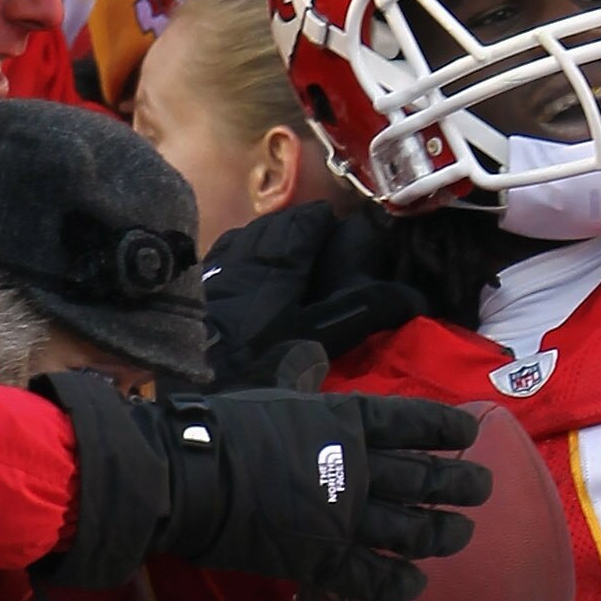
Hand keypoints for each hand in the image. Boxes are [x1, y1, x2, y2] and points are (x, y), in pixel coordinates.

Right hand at [36, 375, 491, 600]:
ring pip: (412, 530)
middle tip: (482, 488)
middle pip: (427, 479)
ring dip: (443, 533)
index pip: (414, 423)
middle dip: (461, 485)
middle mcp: (358, 470)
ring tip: (462, 533)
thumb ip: (302, 375)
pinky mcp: (321, 561)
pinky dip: (399, 583)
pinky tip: (415, 583)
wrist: (184, 477)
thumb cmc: (222, 427)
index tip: (470, 434)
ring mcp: (344, 519)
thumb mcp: (272, 390)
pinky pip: (373, 579)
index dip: (447, 430)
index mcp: (347, 421)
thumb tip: (311, 354)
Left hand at [200, 203, 420, 388]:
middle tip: (322, 250)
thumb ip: (364, 311)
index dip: (329, 223)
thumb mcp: (319, 337)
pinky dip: (244, 262)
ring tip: (288, 266)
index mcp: (278, 255)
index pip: (309, 219)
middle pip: (277, 224)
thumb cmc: (258, 358)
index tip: (344, 234)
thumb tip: (413, 298)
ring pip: (249, 238)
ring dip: (270, 244)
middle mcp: (245, 250)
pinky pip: (227, 259)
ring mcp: (216, 266)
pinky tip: (249, 287)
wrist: (187, 382)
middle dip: (301, 230)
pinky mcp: (198, 286)